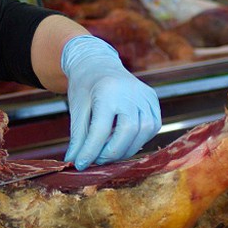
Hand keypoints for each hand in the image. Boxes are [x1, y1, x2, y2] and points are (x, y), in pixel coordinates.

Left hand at [61, 35, 160, 168]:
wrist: (97, 63)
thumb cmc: (85, 87)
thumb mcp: (77, 109)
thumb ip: (78, 136)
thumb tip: (74, 163)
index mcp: (107, 91)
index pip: (100, 129)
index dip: (90, 151)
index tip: (80, 165)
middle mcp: (131, 91)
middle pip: (127, 132)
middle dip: (111, 153)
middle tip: (96, 160)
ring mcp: (145, 95)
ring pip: (143, 132)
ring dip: (126, 149)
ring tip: (108, 152)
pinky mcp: (152, 99)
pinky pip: (152, 126)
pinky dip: (138, 139)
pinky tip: (123, 141)